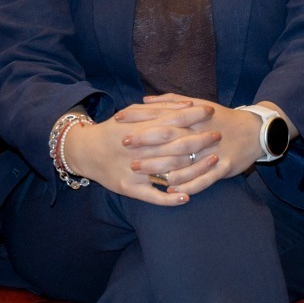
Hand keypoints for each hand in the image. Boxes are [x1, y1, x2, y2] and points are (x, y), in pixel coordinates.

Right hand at [61, 105, 211, 205]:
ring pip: (168, 169)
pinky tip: (186, 197)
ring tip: (215, 161)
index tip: (212, 111)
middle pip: (175, 144)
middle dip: (200, 139)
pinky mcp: (128, 188)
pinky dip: (169, 198)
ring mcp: (133, 170)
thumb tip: (188, 104)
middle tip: (219, 135)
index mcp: (138, 128)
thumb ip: (159, 108)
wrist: (84, 151)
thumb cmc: (113, 129)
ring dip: (194, 166)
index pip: (171, 119)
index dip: (193, 115)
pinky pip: (151, 195)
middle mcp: (138, 149)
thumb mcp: (132, 113)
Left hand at [119, 95, 282, 196]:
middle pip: (169, 136)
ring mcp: (213, 151)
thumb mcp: (199, 104)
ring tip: (138, 171)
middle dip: (145, 140)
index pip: (162, 114)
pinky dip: (187, 185)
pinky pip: (204, 179)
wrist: (256, 132)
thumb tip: (145, 99)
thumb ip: (170, 101)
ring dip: (159, 166)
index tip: (119, 118)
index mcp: (194, 117)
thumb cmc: (222, 118)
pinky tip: (171, 191)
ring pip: (183, 160)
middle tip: (123, 144)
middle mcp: (202, 133)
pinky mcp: (224, 167)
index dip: (140, 116)